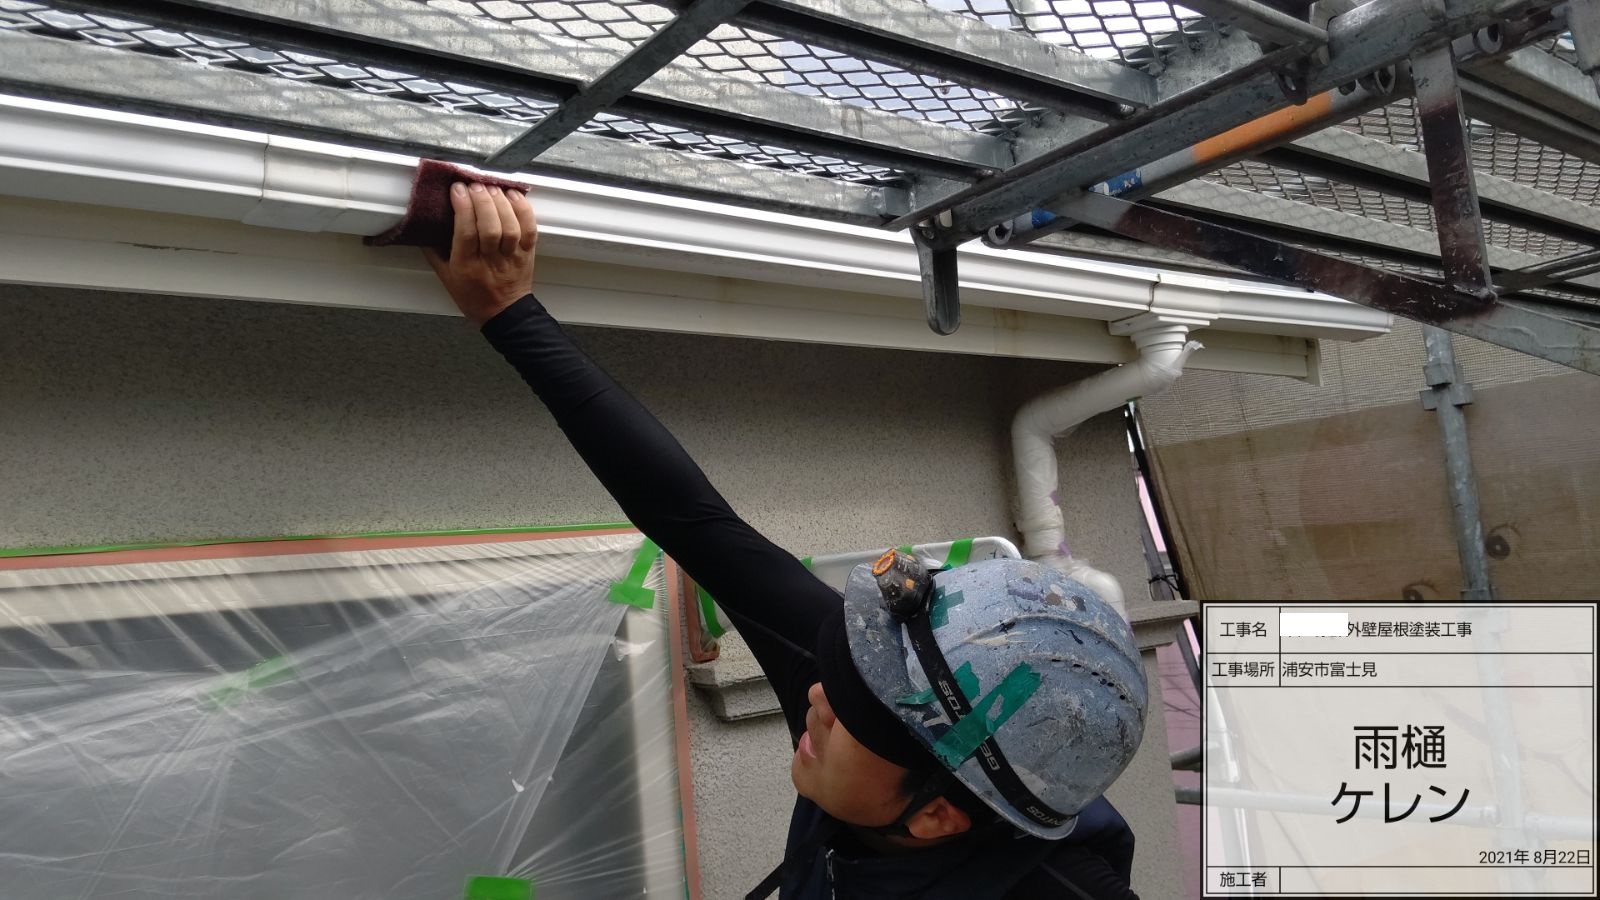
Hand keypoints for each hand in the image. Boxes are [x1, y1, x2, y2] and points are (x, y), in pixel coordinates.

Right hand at [424, 182, 536, 325]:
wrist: (503, 314)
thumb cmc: (472, 295)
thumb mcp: (445, 276)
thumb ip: (434, 250)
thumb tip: (423, 223)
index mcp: (466, 266)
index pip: (466, 233)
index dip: (463, 208)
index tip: (457, 190)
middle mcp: (490, 261)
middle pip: (490, 227)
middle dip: (482, 202)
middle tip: (474, 185)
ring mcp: (511, 257)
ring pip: (510, 227)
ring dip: (501, 203)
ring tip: (491, 188)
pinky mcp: (527, 253)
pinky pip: (529, 230)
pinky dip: (523, 210)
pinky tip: (513, 196)